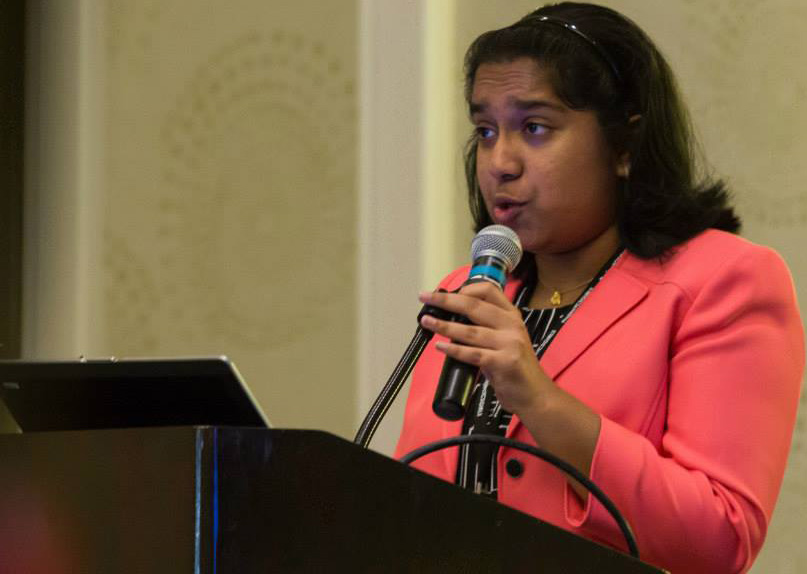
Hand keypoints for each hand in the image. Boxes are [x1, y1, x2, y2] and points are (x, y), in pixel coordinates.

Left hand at [418, 282, 554, 415]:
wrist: (535, 394)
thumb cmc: (514, 368)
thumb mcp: (504, 340)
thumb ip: (484, 328)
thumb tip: (450, 319)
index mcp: (511, 315)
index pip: (489, 290)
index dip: (465, 288)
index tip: (445, 292)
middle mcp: (512, 325)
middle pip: (474, 306)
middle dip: (446, 301)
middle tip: (425, 298)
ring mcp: (510, 343)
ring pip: (470, 331)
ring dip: (444, 325)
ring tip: (427, 322)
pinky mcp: (504, 362)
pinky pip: (473, 354)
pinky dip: (455, 350)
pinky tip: (440, 347)